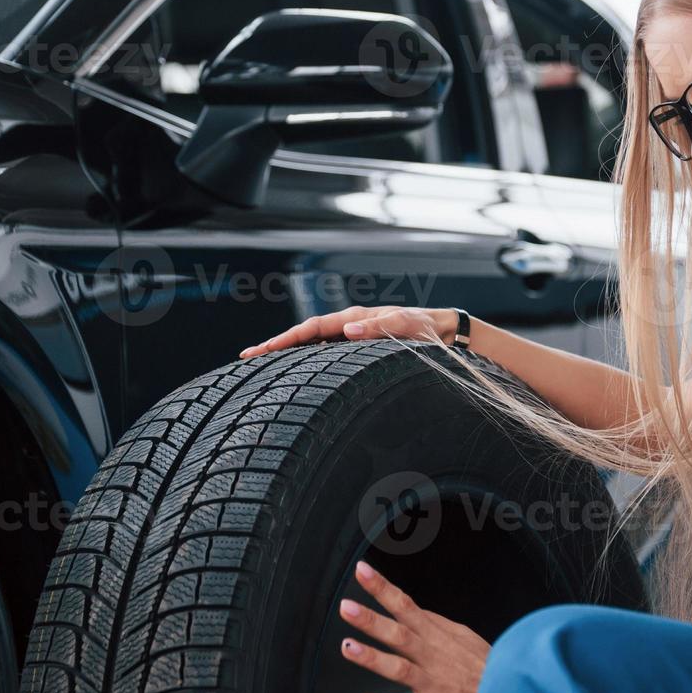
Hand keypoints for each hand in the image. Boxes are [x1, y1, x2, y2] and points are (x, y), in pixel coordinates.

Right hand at [238, 306, 456, 358]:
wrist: (445, 333)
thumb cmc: (428, 329)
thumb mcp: (408, 326)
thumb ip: (380, 327)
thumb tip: (346, 330)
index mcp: (355, 318)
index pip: (311, 329)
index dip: (283, 340)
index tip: (258, 352)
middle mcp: (349, 325)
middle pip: (304, 336)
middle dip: (275, 347)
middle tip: (246, 361)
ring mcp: (352, 337)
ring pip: (312, 346)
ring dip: (288, 354)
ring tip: (261, 368)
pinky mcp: (358, 349)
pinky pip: (326, 354)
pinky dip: (307, 361)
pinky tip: (296, 374)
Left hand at [338, 559, 490, 692]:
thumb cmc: (488, 672)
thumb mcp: (466, 639)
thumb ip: (437, 626)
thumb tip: (414, 610)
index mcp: (439, 637)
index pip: (406, 606)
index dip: (383, 588)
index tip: (362, 572)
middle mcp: (434, 657)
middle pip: (400, 633)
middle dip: (372, 619)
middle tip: (347, 607)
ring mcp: (435, 685)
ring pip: (401, 668)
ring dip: (373, 658)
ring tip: (349, 648)